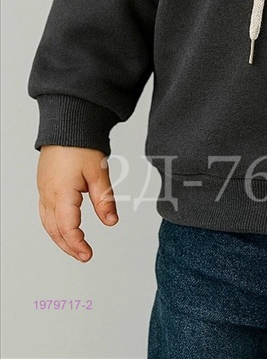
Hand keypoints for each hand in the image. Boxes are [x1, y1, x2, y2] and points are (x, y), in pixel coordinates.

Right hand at [36, 145, 118, 262]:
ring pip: (47, 223)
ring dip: (60, 238)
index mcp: (61, 194)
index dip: (78, 245)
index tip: (88, 255)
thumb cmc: (81, 144)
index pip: (67, 228)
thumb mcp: (98, 173)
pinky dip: (54, 225)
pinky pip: (45, 212)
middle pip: (54, 230)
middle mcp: (48, 195)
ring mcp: (43, 190)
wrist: (67, 123)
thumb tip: (111, 222)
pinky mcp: (44, 184)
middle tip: (83, 255)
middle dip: (68, 246)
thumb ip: (104, 200)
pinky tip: (63, 227)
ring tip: (75, 247)